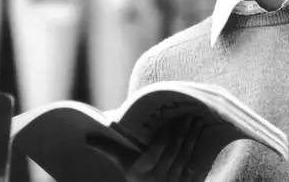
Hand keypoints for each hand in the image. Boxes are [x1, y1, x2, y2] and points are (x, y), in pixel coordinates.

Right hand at [93, 116, 207, 181]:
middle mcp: (158, 179)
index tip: (170, 120)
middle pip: (173, 152)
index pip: (155, 151)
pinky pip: (194, 164)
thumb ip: (107, 147)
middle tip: (189, 114)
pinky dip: (198, 149)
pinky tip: (202, 135)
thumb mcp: (121, 162)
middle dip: (182, 132)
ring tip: (197, 120)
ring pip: (185, 156)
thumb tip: (87, 136)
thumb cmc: (134, 174)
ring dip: (192, 137)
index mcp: (141, 172)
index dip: (164, 136)